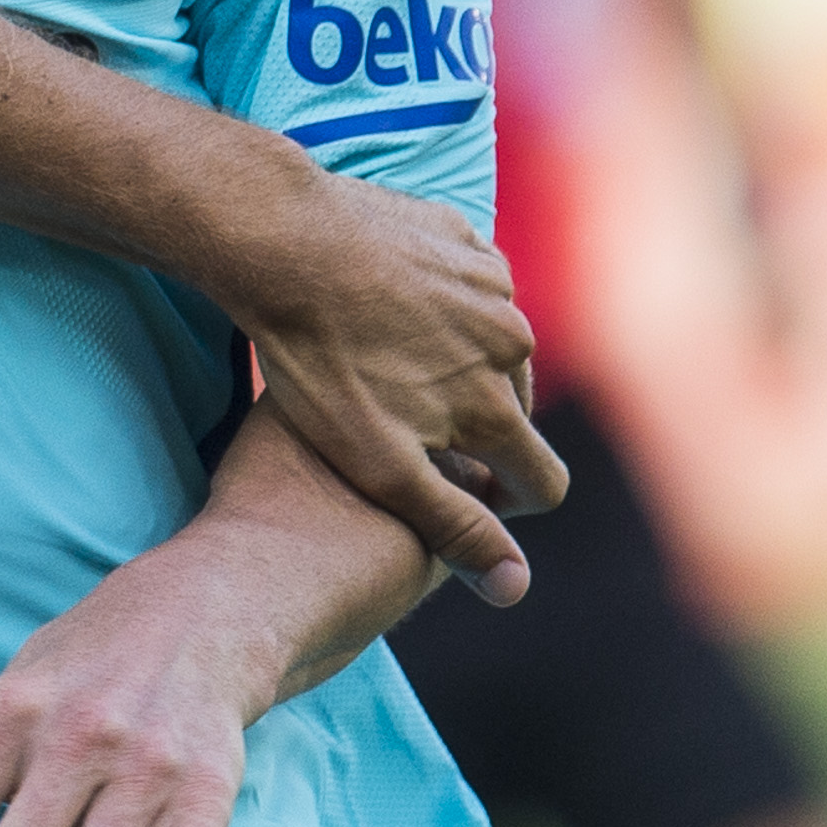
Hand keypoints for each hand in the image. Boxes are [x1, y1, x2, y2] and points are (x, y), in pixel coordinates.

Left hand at [230, 166, 556, 602]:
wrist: (283, 241)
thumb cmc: (318, 360)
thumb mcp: (376, 462)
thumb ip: (451, 525)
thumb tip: (514, 587)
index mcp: (499, 407)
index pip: (543, 482)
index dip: (506, 504)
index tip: (462, 498)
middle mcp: (514, 346)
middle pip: (518, 413)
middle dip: (477, 429)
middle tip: (407, 426)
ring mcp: (492, 286)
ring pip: (496, 349)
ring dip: (461, 364)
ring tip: (389, 364)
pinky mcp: (463, 238)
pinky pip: (472, 289)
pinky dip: (444, 306)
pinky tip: (386, 308)